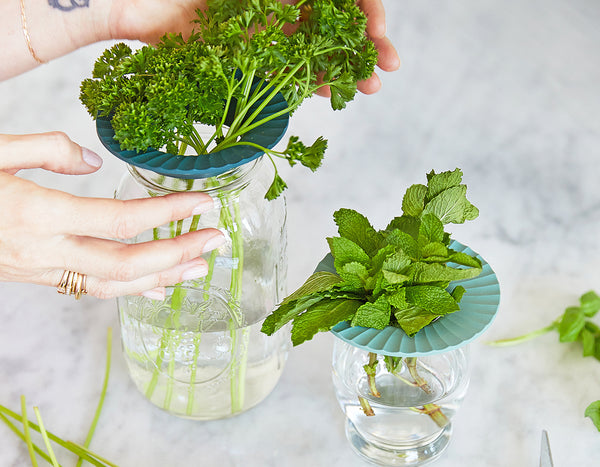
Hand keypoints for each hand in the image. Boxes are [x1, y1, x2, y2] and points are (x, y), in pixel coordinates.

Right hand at [0, 132, 224, 299]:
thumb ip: (46, 150)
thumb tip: (94, 161)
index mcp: (38, 214)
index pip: (121, 220)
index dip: (168, 214)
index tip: (205, 203)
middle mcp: (45, 251)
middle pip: (126, 263)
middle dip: (178, 253)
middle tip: (218, 241)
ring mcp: (41, 271)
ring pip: (112, 286)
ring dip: (162, 278)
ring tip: (200, 269)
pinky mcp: (37, 278)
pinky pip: (92, 291)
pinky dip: (131, 290)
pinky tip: (158, 287)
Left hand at [108, 0, 398, 93]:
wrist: (136, 2)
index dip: (365, 9)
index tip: (376, 29)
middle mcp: (281, 5)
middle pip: (335, 23)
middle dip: (366, 43)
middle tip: (387, 65)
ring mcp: (268, 32)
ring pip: (317, 50)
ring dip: (345, 68)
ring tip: (368, 87)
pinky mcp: (251, 59)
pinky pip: (287, 73)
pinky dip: (309, 83)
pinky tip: (329, 92)